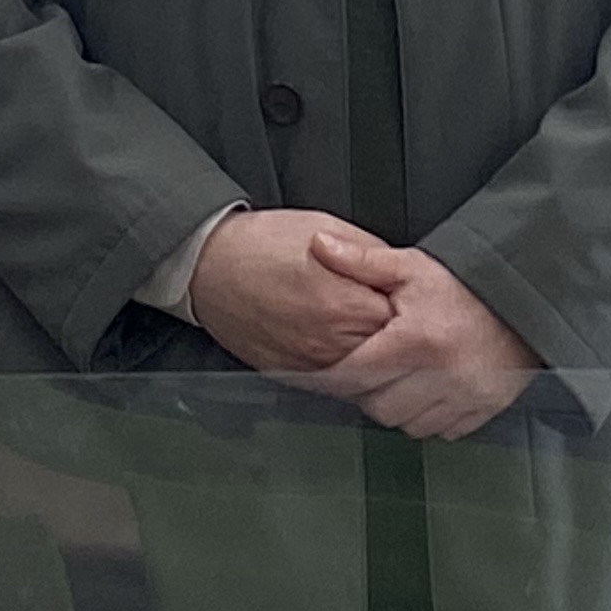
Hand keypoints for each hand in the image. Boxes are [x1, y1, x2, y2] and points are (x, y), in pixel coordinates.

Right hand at [187, 207, 401, 375]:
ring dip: (366, 353)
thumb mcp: (326, 229)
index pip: (401, 321)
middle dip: (389, 333)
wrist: (208, 264)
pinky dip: (338, 364)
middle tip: (379, 310)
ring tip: (355, 325)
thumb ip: (370, 256)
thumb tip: (398, 274)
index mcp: (343, 305)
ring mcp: (308, 365)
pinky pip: (330, 381)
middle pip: (386, 352)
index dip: (402, 305)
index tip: (399, 296)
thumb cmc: (261, 243)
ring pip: (361, 373)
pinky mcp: (291, 374)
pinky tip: (333, 341)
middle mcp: (329, 344)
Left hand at [300, 231, 538, 439]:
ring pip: (408, 425)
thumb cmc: (466, 285)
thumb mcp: (411, 266)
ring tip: (396, 380)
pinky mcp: (483, 409)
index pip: (355, 374)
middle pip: (378, 407)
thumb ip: (362, 261)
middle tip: (367, 370)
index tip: (316, 374)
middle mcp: (442, 374)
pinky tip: (424, 392)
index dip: (329, 377)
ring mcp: (465, 396)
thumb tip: (320, 245)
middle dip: (365, 391)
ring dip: (396, 407)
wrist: (524, 298)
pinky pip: (441, 431)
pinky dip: (427, 416)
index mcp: (417, 340)